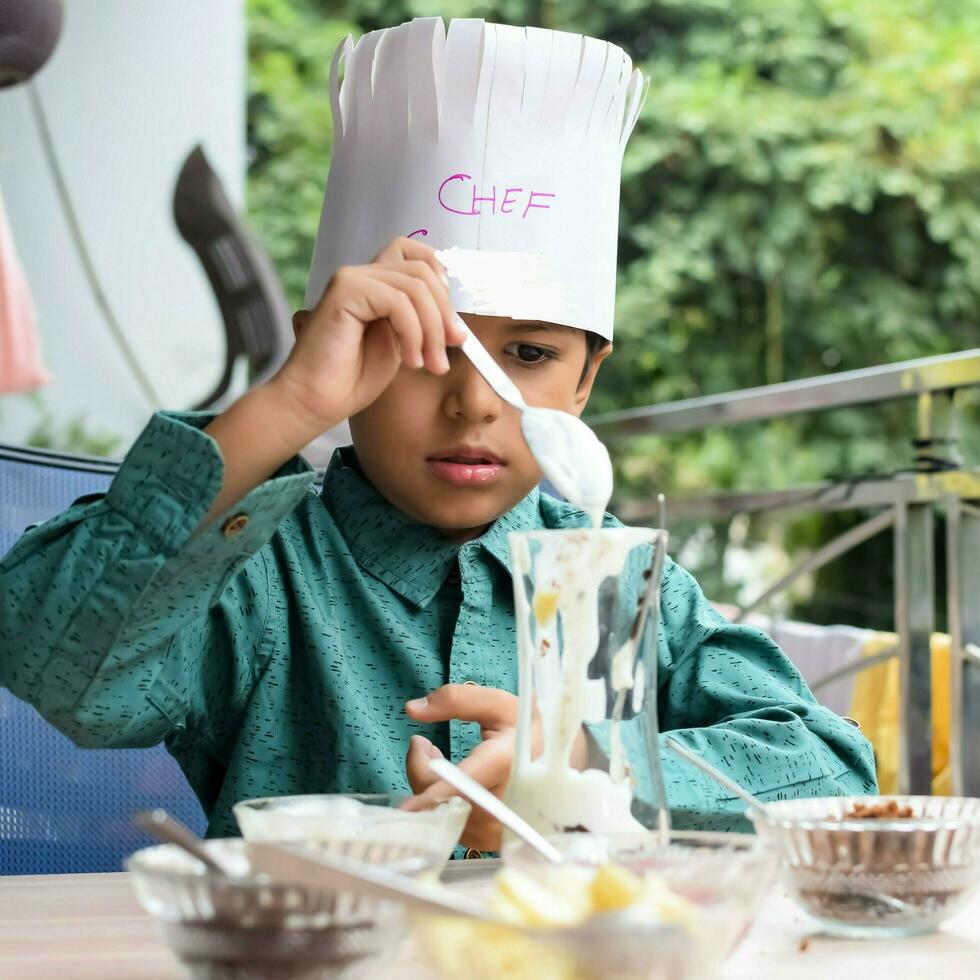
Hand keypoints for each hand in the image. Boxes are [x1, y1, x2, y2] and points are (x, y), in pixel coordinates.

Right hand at [271, 237, 465, 440]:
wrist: (316, 400)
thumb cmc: (352, 379)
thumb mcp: (400, 345)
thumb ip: (420, 322)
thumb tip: (455, 320)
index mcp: (375, 284)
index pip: (417, 255)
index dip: (442, 278)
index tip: (451, 319)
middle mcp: (362, 275)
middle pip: (423, 271)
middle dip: (444, 314)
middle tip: (449, 351)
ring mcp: (351, 279)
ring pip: (415, 286)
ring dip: (432, 330)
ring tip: (429, 364)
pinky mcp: (345, 290)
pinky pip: (398, 301)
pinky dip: (413, 333)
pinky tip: (410, 361)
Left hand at [404, 684, 587, 851]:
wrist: (561, 764)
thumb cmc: (528, 730)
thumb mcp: (498, 705)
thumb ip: (455, 700)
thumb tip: (411, 709)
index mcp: (507, 763)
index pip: (465, 785)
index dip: (435, 796)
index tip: (407, 807)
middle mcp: (505, 803)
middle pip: (442, 800)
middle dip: (422, 771)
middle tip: (423, 745)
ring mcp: (499, 828)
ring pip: (443, 814)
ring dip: (430, 788)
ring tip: (439, 760)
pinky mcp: (492, 841)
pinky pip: (452, 825)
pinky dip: (443, 804)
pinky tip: (452, 783)